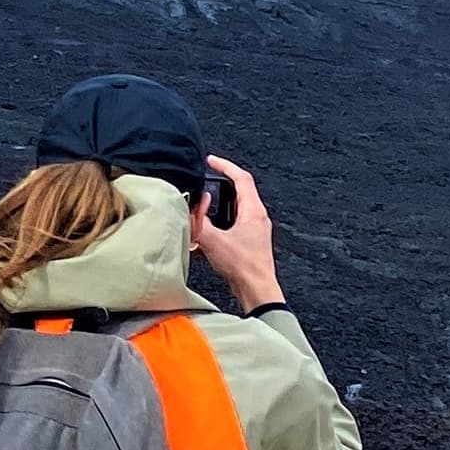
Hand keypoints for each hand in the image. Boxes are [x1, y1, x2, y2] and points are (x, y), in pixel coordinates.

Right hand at [192, 154, 283, 309]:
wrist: (257, 289)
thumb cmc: (244, 266)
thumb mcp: (213, 241)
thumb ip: (199, 221)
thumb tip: (192, 207)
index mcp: (253, 211)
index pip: (241, 178)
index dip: (225, 165)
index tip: (211, 160)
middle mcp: (258, 216)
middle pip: (241, 189)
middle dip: (222, 182)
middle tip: (207, 177)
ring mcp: (256, 228)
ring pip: (238, 205)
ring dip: (222, 201)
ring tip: (206, 203)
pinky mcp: (251, 239)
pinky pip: (237, 220)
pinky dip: (223, 217)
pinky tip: (211, 229)